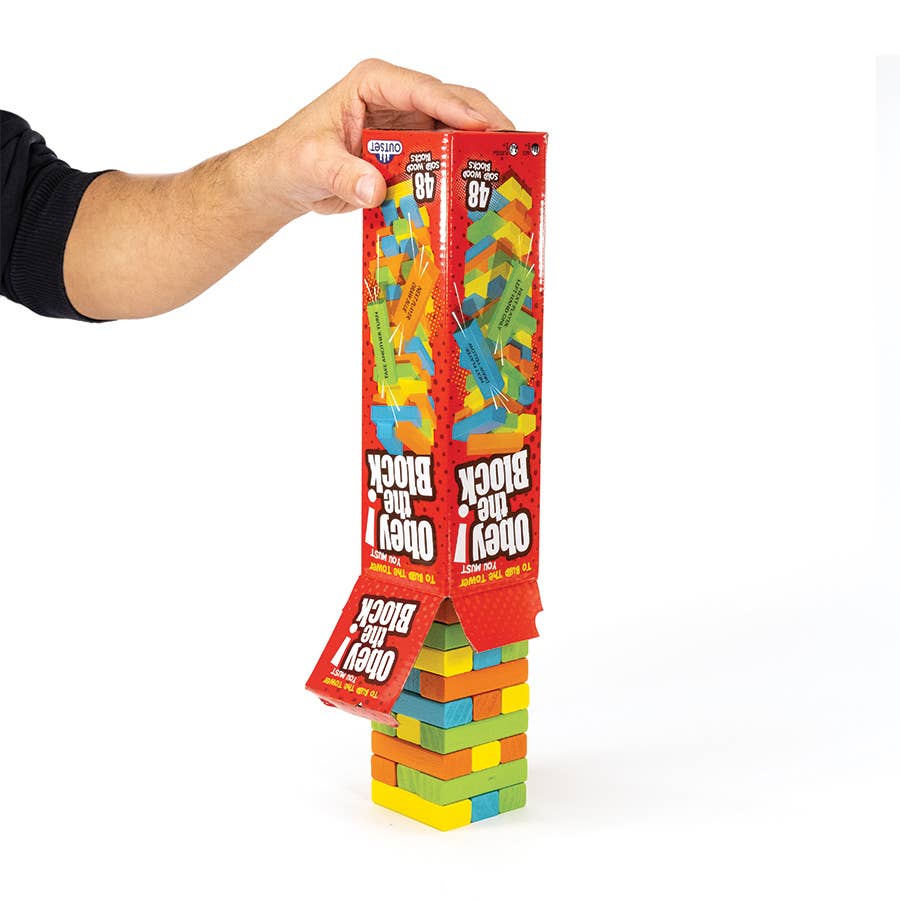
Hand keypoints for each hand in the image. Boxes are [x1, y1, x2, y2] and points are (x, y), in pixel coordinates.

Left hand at [262, 58, 514, 216]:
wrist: (287, 180)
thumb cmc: (292, 159)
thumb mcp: (312, 163)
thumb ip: (342, 175)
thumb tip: (375, 190)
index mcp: (374, 83)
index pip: (422, 89)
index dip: (455, 107)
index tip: (482, 127)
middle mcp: (398, 97)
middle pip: (452, 103)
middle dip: (485, 124)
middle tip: (514, 149)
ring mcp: (409, 124)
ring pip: (457, 130)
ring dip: (481, 149)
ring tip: (508, 170)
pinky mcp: (413, 151)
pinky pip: (446, 158)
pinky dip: (464, 172)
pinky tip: (482, 189)